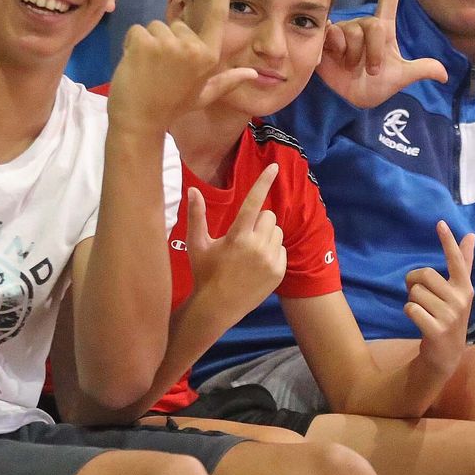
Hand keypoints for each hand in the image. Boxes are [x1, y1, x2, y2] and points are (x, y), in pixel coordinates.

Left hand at [109, 0, 257, 132]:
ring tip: (147, 70)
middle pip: (176, 25)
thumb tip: (254, 74)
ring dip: (147, 44)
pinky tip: (134, 65)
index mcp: (209, 57)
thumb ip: (229, 80)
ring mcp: (169, 44)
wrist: (140, 122)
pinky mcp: (145, 42)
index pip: (216, 18)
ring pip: (154, 27)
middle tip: (161, 70)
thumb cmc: (172, 108)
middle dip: (166, 41)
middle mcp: (193, 48)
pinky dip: (131, 45)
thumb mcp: (204, 94)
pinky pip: (137, 31)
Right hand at [186, 164, 285, 321]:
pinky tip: (256, 264)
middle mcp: (257, 246)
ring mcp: (270, 260)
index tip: (274, 166)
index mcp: (237, 236)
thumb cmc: (203, 273)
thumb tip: (192, 190)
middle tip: (242, 236)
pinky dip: (272, 252)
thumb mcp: (197, 244)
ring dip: (266, 235)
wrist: (216, 307)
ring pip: (277, 232)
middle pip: (268, 216)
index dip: (264, 182)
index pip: (253, 202)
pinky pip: (282, 249)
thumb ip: (196, 216)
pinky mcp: (279, 272)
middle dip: (258, 221)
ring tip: (249, 251)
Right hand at [318, 0, 447, 106]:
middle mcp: (363, 25)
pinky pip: (332, 35)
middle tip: (372, 70)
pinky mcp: (326, 38)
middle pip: (372, 25)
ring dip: (355, 56)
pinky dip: (337, 51)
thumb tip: (445, 75)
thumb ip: (421, 70)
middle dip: (375, 52)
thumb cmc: (375, 85)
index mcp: (383, 28)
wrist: (352, 101)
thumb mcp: (401, 77)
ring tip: (352, 67)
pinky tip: (334, 59)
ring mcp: (343, 31)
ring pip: (352, 32)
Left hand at [404, 221, 474, 381]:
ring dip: (412, 300)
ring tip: (424, 312)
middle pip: (424, 274)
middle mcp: (460, 300)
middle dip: (414, 282)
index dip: (448, 241)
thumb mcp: (459, 291)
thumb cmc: (450, 316)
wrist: (447, 355)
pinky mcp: (436, 330)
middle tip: (420, 295)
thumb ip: (464, 263)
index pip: (457, 260)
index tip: (440, 223)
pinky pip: (411, 309)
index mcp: (465, 288)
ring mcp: (449, 316)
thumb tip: (470, 236)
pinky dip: (409, 312)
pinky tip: (419, 321)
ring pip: (415, 293)